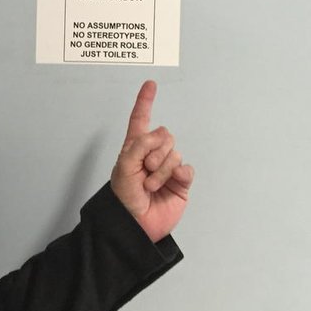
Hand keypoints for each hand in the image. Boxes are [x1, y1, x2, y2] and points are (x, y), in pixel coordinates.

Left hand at [110, 80, 193, 241]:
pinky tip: (171, 184)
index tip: (150, 84)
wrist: (136, 226)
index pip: (140, 120)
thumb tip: (159, 136)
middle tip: (145, 171)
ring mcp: (167, 168)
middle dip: (155, 152)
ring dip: (161, 169)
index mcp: (134, 149)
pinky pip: (186, 168)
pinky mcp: (180, 182)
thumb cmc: (124, 199)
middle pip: (164, 135)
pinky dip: (178, 175)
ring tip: (151, 185)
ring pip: (174, 152)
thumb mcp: (124, 167)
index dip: (145, 102)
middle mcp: (152, 155)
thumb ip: (140, 145)